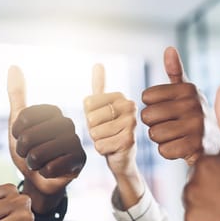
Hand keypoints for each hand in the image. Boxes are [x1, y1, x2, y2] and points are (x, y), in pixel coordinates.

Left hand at [7, 66, 85, 198]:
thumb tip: (13, 66)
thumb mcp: (17, 123)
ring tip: (38, 162)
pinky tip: (50, 170)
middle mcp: (67, 122)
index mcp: (53, 112)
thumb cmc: (28, 149)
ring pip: (40, 154)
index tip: (20, 137)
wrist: (39, 178)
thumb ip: (17, 95)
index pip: (24, 118)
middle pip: (31, 137)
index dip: (16, 132)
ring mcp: (75, 141)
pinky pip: (51, 168)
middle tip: (28, 154)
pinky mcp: (80, 159)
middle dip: (22, 150)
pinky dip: (44, 173)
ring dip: (32, 163)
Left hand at [84, 63, 143, 207]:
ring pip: (95, 132)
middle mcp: (130, 107)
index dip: (89, 116)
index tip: (102, 120)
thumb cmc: (108, 130)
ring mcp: (132, 123)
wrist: (122, 157)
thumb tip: (98, 64)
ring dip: (98, 140)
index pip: (88, 103)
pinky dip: (102, 150)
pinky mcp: (129, 141)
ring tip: (110, 140)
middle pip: (91, 117)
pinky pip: (100, 146)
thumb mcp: (100, 108)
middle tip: (106, 132)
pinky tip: (113, 149)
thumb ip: (99, 86)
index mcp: (121, 97)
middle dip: (93, 129)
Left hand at [141, 47, 203, 165]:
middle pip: (147, 116)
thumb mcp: (186, 92)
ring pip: (153, 134)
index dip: (151, 105)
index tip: (166, 108)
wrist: (215, 142)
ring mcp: (195, 126)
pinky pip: (163, 150)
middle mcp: (193, 104)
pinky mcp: (194, 147)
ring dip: (160, 138)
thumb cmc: (193, 113)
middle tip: (169, 124)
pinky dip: (167, 151)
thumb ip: (175, 72)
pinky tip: (179, 146)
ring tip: (175, 135)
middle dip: (153, 123)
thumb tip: (168, 49)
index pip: (146, 96)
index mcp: (188, 89)